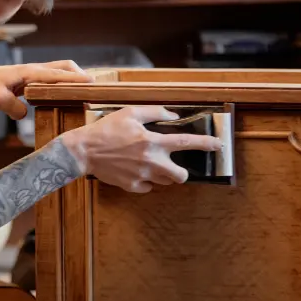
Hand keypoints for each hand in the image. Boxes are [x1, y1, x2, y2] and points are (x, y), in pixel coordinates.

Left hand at [0, 61, 92, 119]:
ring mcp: (34, 72)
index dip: (75, 78)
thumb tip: (26, 115)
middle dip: (81, 74)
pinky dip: (65, 82)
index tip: (91, 82)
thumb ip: (14, 108)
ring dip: (74, 77)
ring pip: (61, 70)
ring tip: (85, 92)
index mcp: (30, 72)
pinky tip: (67, 95)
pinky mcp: (32, 78)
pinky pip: (53, 78)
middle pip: (65, 66)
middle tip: (93, 89)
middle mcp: (35, 69)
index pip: (57, 74)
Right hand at [62, 106, 221, 193]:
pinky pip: (147, 187)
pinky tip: (136, 170)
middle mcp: (150, 161)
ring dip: (163, 174)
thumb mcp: (130, 112)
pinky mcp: (131, 186)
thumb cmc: (105, 129)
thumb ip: (155, 112)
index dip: (206, 144)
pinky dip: (146, 181)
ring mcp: (141, 176)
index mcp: (152, 141)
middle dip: (182, 172)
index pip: (186, 143)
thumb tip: (173, 115)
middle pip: (180, 175)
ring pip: (164, 182)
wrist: (83, 150)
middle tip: (173, 164)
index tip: (218, 145)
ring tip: (149, 164)